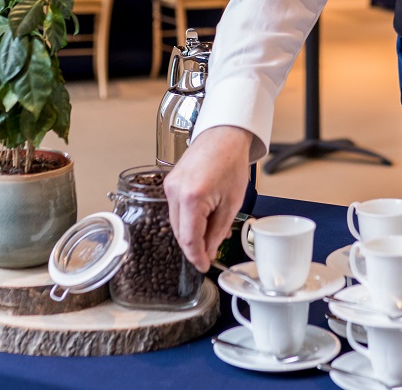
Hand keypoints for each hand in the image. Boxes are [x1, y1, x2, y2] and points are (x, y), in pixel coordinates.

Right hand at [163, 125, 252, 272]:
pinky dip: (187, 217)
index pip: (189, 240)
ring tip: (213, 225)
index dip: (197, 257)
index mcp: (192, 198)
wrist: (224, 135)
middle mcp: (175, 192)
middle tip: (213, 248)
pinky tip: (203, 213)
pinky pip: (175, 208)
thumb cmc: (231, 161)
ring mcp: (169, 185)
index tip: (204, 266)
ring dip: (191, 230)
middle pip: (179, 233)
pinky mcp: (170, 181)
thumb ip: (217, 231)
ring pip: (176, 222)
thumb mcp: (231, 203)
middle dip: (196, 244)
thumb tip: (208, 250)